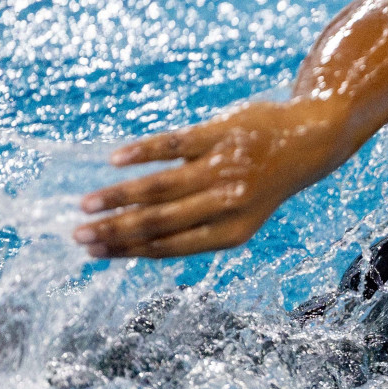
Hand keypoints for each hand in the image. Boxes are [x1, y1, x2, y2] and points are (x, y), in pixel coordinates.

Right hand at [73, 101, 331, 258]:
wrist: (310, 140)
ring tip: (86, 204)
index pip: (170, 247)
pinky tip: (115, 160)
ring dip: (119, 197)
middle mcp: (228, 203)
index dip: (129, 251)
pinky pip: (173, 144)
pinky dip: (142, 153)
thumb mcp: (239, 214)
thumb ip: (193, 225)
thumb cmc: (262, 183)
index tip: (93, 254)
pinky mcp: (219, 134)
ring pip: (161, 186)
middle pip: (160, 221)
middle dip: (115, 231)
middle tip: (78, 236)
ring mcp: (223, 167)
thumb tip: (133, 238)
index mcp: (232, 232)